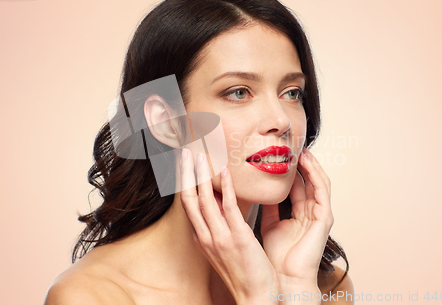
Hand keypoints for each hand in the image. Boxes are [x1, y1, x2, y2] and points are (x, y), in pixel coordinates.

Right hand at [179, 148, 278, 303]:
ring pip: (203, 200)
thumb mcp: (225, 249)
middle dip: (185, 174)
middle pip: (189, 199)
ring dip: (200, 175)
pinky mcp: (238, 237)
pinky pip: (228, 207)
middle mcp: (206, 237)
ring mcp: (220, 237)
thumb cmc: (244, 273)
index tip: (185, 165)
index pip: (188, 205)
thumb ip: (221, 227)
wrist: (256, 298)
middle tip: (185, 152)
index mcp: (204, 239)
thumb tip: (221, 206)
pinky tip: (224, 171)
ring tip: (199, 154)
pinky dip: (225, 187)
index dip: (185, 183)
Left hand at [260, 146, 333, 287]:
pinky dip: (315, 174)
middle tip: (291, 146)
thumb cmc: (276, 257)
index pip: (297, 185)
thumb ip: (268, 207)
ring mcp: (320, 214)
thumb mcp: (269, 224)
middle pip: (309, 180)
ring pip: (318, 181)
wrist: (283, 279)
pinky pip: (322, 190)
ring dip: (310, 163)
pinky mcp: (325, 218)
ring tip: (300, 148)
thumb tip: (261, 189)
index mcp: (299, 214)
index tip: (279, 154)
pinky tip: (306, 161)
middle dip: (301, 162)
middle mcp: (311, 212)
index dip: (289, 169)